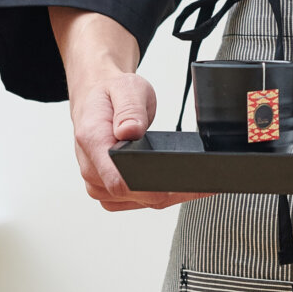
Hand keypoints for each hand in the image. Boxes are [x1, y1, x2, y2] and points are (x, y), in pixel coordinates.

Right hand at [70, 69, 212, 210]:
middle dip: (170, 190)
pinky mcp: (108, 189)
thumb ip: (129, 111)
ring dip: (169, 194)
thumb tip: (130, 131)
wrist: (96, 97)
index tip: (180, 183)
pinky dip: (161, 195)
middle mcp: (91, 168)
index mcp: (93, 142)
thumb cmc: (111, 93)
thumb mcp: (126, 89)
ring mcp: (98, 182)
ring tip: (194, 179)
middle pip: (135, 195)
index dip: (151, 188)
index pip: (119, 181)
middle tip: (201, 178)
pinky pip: (138, 201)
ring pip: (141, 202)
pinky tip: (179, 184)